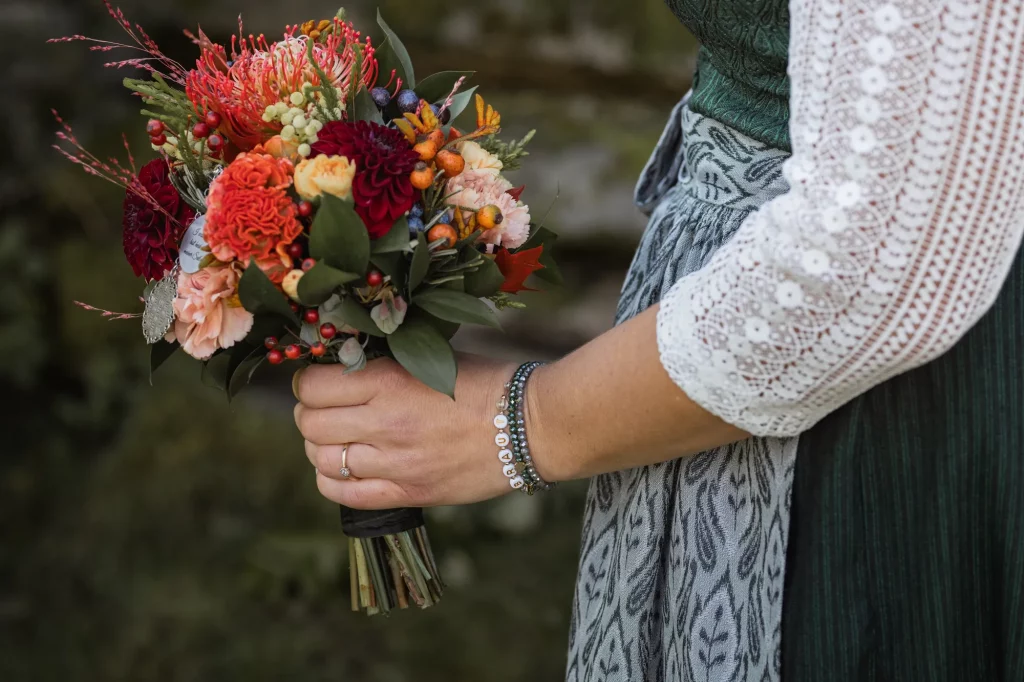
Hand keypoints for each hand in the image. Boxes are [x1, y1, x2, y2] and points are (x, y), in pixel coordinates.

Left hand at [293, 355, 520, 509]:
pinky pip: (344, 495)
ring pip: (322, 460)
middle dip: (310, 414)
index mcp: (390, 381)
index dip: (308, 382)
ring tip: (337, 439)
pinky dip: (333, 481)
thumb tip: (341, 364)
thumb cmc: (486, 383)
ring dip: (321, 447)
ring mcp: (396, 462)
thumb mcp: (432, 357)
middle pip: (310, 423)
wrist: (531, 425)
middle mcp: (386, 422)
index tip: (319, 381)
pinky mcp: (410, 492)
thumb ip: (385, 365)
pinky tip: (345, 469)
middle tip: (325, 409)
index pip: (313, 385)